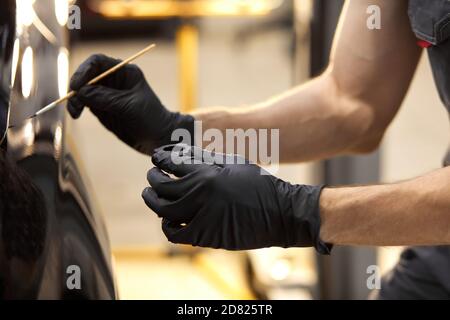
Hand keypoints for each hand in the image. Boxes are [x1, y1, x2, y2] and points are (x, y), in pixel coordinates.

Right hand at [68, 54, 193, 154]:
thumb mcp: (129, 106)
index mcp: (124, 72)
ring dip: (74, 99)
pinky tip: (76, 114)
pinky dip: (77, 107)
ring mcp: (105, 94)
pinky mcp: (101, 108)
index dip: (84, 70)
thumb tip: (81, 92)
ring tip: (75, 112)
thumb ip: (106, 98)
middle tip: (74, 101)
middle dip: (77, 86)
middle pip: (86, 75)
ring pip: (82, 90)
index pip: (97, 62)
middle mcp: (113, 80)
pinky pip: (83, 103)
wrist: (158, 138)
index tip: (77, 85)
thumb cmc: (151, 117)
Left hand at [142, 144, 330, 252]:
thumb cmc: (259, 184)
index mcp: (207, 173)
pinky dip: (167, 225)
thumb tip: (179, 152)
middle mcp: (200, 195)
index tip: (157, 158)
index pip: (171, 163)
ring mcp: (201, 217)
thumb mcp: (234, 163)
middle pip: (162, 186)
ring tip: (151, 195)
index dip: (160, 159)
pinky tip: (167, 218)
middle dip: (153, 178)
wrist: (280, 213)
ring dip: (153, 201)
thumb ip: (205, 157)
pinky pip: (175, 233)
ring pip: (163, 210)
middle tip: (152, 176)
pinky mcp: (206, 237)